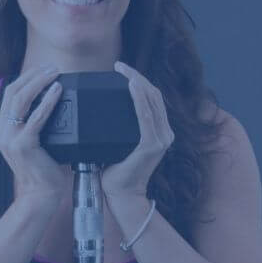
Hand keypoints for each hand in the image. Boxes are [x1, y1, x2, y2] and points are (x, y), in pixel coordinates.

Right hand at [0, 63, 69, 204]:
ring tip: (55, 72)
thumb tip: (49, 99)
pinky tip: (58, 90)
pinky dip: (48, 101)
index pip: (10, 94)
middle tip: (53, 66)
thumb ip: (33, 123)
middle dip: (33, 75)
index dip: (26, 78)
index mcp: (0, 128)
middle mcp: (1, 131)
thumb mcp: (32, 142)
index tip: (43, 69)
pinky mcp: (23, 144)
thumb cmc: (42, 169)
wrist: (40, 195)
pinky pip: (37, 117)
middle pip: (14, 92)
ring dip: (40, 82)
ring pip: (22, 100)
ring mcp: (10, 138)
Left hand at [100, 60, 173, 200]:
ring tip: (123, 70)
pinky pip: (146, 115)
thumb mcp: (117, 144)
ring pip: (151, 101)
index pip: (152, 99)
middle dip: (137, 76)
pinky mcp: (151, 145)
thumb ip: (116, 129)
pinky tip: (131, 86)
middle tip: (119, 65)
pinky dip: (138, 98)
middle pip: (154, 95)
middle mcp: (164, 133)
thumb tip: (97, 111)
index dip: (140, 81)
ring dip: (137, 82)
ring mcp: (160, 139)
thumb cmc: (114, 173)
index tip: (122, 70)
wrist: (120, 196)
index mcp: (158, 132)